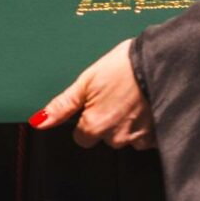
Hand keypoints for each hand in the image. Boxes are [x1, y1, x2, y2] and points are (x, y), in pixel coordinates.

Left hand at [35, 38, 151, 149]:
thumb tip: (38, 122)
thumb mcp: (87, 81)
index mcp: (95, 125)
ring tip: (134, 100)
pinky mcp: (158, 136)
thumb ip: (63, 106)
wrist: (161, 61)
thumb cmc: (122, 66)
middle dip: (109, 123)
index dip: (87, 120)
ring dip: (128, 125)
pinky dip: (146, 127)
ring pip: (127, 138)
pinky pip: (147, 139)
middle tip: (118, 97)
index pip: (82, 138)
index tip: (97, 104)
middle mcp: (116, 137)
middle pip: (105, 138)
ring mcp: (138, 138)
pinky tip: (148, 108)